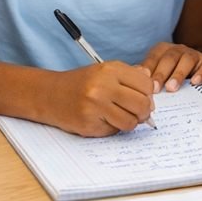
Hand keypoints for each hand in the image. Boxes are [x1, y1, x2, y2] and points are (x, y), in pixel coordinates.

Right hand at [40, 62, 154, 136]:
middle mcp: (103, 86)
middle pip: (142, 104)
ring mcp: (95, 105)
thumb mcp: (105, 72)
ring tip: (120, 117)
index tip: (143, 98)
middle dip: (144, 112)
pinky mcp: (89, 123)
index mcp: (110, 69)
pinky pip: (115, 131)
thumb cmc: (81, 83)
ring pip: (131, 121)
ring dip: (130, 123)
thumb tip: (152, 90)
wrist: (49, 94)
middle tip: (138, 113)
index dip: (149, 95)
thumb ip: (130, 77)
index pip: (146, 85)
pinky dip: (113, 128)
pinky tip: (103, 120)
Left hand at [138, 42, 201, 92]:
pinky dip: (201, 73)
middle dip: (161, 74)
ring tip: (172, 88)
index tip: (144, 82)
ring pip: (187, 60)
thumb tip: (132, 78)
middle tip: (156, 89)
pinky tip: (195, 83)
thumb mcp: (157, 71)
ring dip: (178, 74)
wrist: (196, 69)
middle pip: (169, 58)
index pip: (154, 57)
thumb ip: (147, 74)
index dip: (149, 69)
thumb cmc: (170, 74)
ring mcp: (194, 54)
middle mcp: (178, 49)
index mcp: (162, 50)